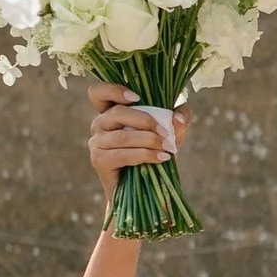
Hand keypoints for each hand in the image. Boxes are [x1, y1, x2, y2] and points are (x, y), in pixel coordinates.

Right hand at [87, 82, 184, 209]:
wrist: (145, 187)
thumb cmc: (155, 151)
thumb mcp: (172, 131)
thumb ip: (180, 117)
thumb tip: (177, 118)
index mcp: (111, 110)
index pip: (98, 92)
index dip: (113, 90)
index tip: (137, 98)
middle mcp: (99, 124)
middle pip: (117, 112)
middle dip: (145, 120)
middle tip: (166, 133)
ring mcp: (96, 142)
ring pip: (122, 136)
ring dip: (148, 140)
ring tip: (167, 148)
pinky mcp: (99, 160)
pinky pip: (122, 154)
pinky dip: (144, 155)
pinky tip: (160, 158)